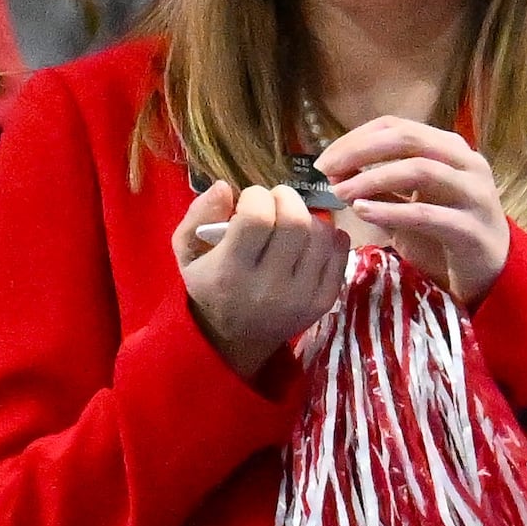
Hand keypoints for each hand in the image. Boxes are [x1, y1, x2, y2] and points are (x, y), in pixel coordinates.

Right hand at [173, 180, 347, 377]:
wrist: (236, 339)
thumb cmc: (209, 287)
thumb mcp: (187, 252)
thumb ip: (198, 215)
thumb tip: (225, 186)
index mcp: (230, 272)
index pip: (257, 217)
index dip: (256, 196)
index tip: (249, 200)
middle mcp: (269, 286)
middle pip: (295, 222)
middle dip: (286, 198)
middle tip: (276, 200)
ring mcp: (301, 296)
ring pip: (321, 235)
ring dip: (308, 216)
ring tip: (293, 220)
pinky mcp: (324, 301)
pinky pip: (340, 254)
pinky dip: (330, 236)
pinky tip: (312, 237)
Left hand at [314, 116, 510, 304]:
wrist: (490, 272)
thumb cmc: (442, 233)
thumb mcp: (405, 203)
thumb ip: (377, 185)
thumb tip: (334, 171)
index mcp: (449, 148)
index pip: (397, 127)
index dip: (356, 138)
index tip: (324, 158)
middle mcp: (467, 163)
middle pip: (407, 140)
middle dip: (360, 151)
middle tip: (326, 170)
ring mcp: (475, 193)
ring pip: (420, 170)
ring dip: (372, 178)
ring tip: (340, 192)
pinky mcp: (473, 228)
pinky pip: (426, 214)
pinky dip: (390, 211)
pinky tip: (362, 212)